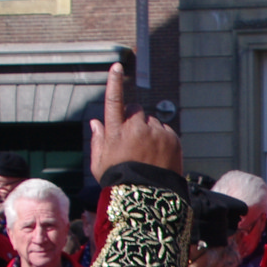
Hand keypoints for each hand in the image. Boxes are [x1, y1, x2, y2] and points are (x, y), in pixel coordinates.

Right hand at [87, 64, 182, 179]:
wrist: (148, 198)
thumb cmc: (118, 181)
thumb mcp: (100, 164)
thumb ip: (97, 140)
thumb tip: (95, 122)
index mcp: (115, 132)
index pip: (114, 101)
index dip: (115, 83)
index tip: (117, 67)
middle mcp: (136, 128)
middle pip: (135, 110)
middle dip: (134, 119)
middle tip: (133, 140)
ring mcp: (155, 133)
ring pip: (151, 121)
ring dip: (149, 131)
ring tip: (147, 154)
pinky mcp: (171, 139)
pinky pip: (165, 131)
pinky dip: (162, 139)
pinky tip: (157, 156)